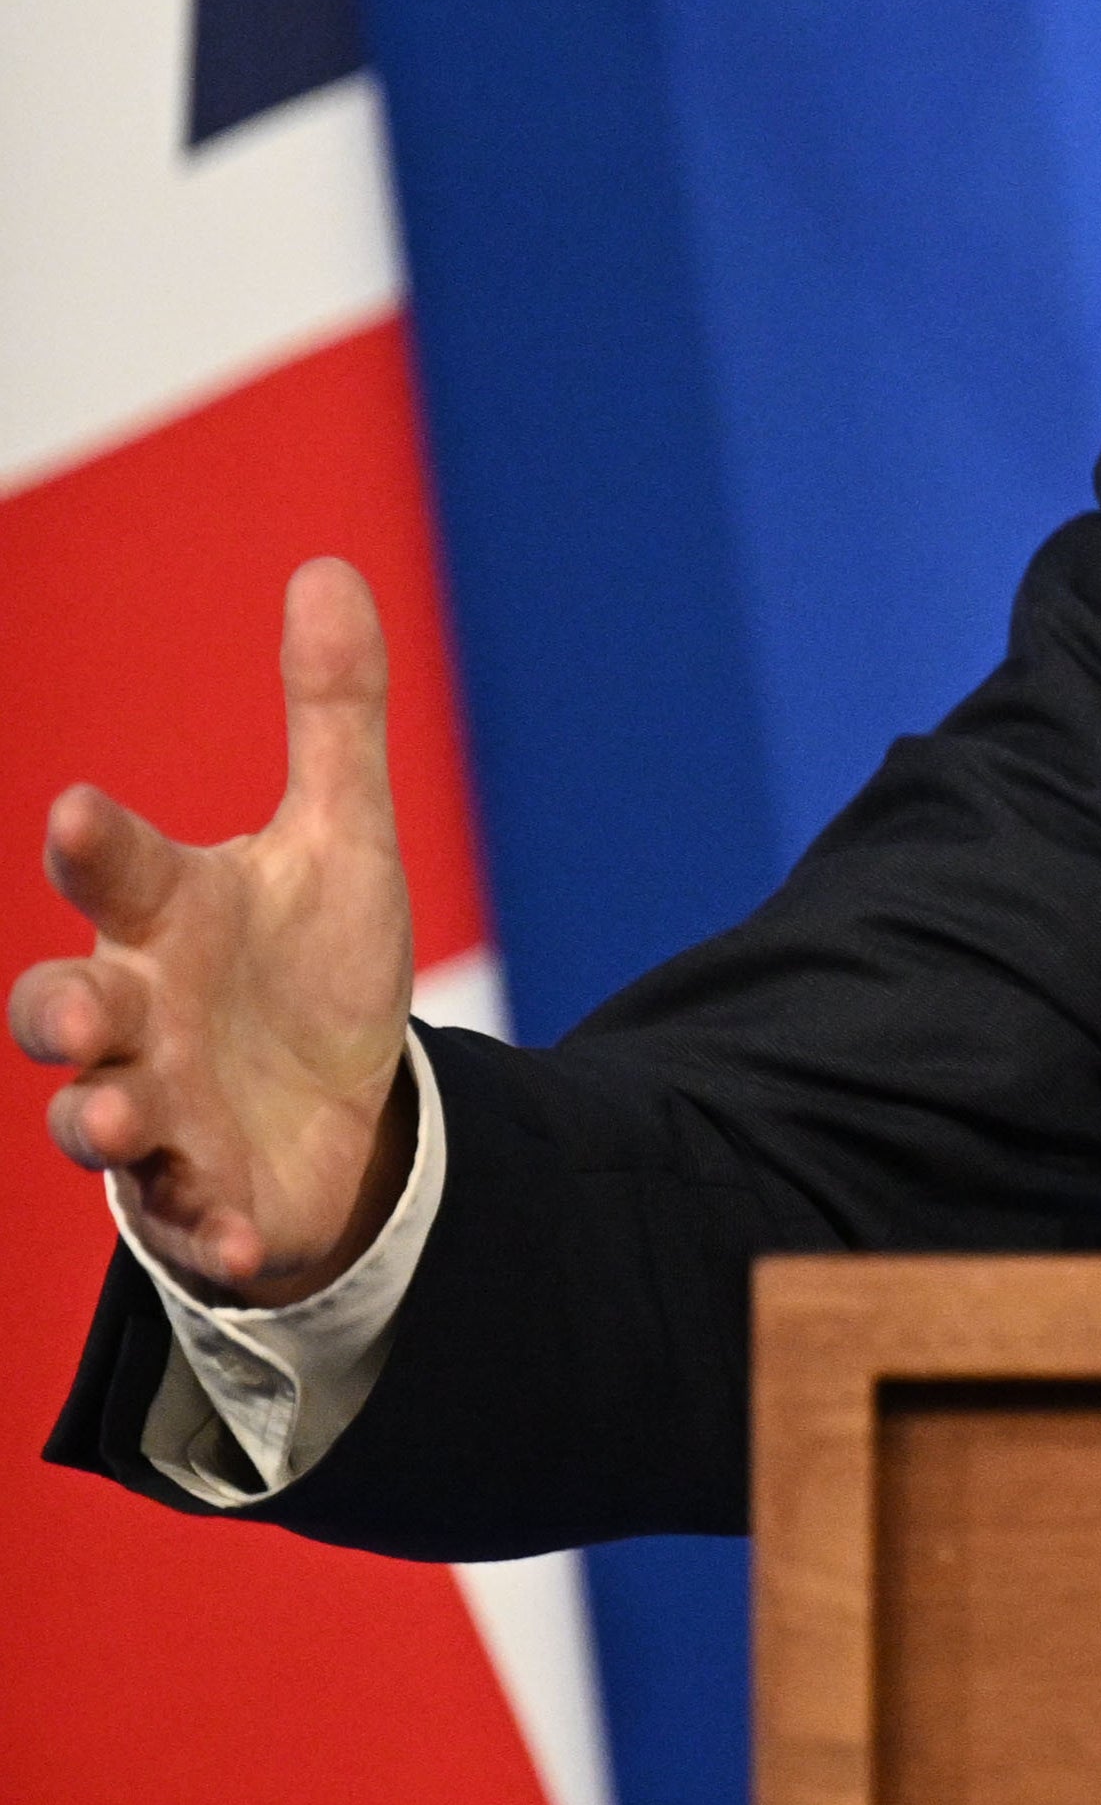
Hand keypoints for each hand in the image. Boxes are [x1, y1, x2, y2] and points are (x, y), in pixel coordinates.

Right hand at [11, 558, 418, 1305]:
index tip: (80, 812)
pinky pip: (185, 1217)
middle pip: (60, 1010)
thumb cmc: (307, 961)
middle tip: (81, 1005)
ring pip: (92, 1119)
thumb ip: (329, 717)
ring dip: (95, 1118)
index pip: (116, 870)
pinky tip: (234, 1235)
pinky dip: (203, 1226)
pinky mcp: (198, 1193)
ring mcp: (156, 1109)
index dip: (94, 843)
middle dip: (57, 1007)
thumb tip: (327, 569)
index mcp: (166, 918)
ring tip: (110, 1115)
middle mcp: (137, 1013)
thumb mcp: (339, 839)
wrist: (338, 1098)